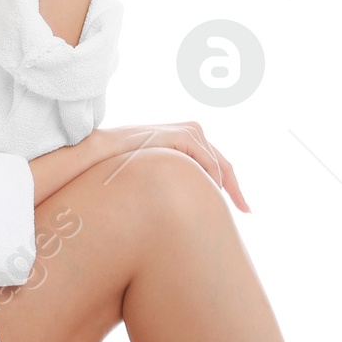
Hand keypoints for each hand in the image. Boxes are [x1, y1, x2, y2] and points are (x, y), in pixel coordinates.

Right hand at [92, 122, 250, 212]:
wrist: (93, 155)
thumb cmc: (115, 170)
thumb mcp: (149, 177)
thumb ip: (167, 184)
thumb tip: (175, 211)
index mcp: (183, 141)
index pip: (215, 164)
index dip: (230, 186)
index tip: (241, 208)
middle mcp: (188, 132)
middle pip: (223, 163)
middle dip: (235, 188)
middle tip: (247, 209)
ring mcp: (184, 131)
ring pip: (217, 162)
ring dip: (223, 184)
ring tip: (224, 208)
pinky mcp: (178, 135)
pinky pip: (205, 159)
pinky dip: (211, 175)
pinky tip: (210, 193)